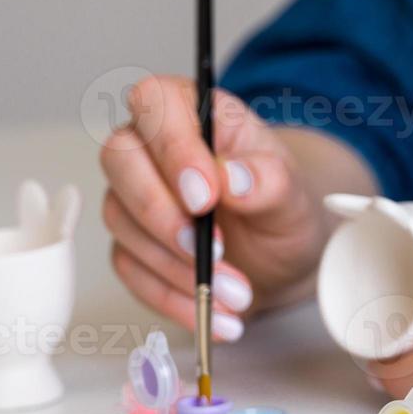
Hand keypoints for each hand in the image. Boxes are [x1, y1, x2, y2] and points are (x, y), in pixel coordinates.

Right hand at [99, 77, 332, 341]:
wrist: (278, 254)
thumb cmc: (279, 205)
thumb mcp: (292, 193)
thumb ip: (268, 179)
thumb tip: (233, 178)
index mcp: (193, 111)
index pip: (156, 101)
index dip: (172, 147)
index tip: (205, 196)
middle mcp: (152, 146)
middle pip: (120, 159)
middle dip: (162, 213)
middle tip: (212, 251)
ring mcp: (135, 195)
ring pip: (120, 219)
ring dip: (175, 265)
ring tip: (235, 293)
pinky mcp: (131, 243)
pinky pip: (130, 268)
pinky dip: (170, 295)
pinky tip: (211, 312)